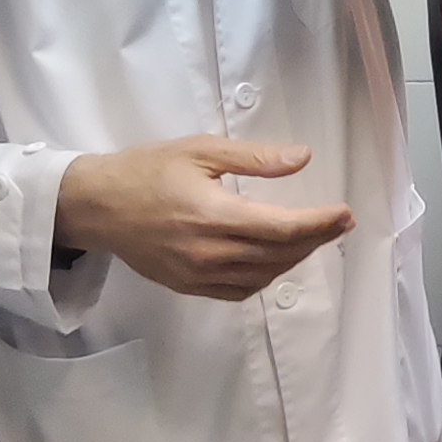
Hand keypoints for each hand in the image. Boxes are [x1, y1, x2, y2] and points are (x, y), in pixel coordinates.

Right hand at [54, 139, 351, 300]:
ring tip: (311, 237)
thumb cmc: (147, 170)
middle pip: (279, 255)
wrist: (96, 206)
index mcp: (214, 215)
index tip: (344, 214)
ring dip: (293, 259)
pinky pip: (239, 290)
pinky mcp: (188, 286)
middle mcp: (209, 252)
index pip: (282, 229)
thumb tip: (303, 158)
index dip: (320, 224)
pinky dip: (265, 277)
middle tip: (338, 223)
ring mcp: (198, 274)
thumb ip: (254, 158)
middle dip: (315, 239)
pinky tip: (275, 259)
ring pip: (263, 276)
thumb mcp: (200, 150)